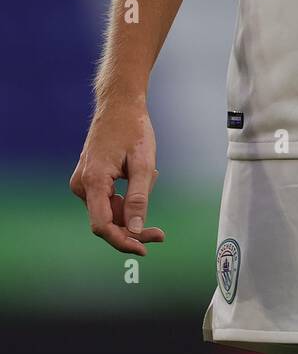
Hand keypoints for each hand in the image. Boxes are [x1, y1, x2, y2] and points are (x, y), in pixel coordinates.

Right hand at [69, 98, 165, 254]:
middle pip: (106, 221)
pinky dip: (126, 196)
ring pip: (108, 210)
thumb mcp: (143, 163)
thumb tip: (134, 230)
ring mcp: (83, 182)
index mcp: (93, 180)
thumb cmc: (133, 129)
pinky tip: (140, 173)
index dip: (122, 241)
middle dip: (132, 227)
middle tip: (159, 233)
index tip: (144, 249)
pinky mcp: (89, 179)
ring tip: (150, 174)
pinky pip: (107, 199)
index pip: (102, 225)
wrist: (119, 104)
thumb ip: (138, 198)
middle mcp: (81, 184)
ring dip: (131, 206)